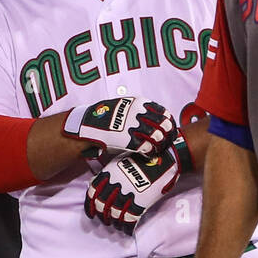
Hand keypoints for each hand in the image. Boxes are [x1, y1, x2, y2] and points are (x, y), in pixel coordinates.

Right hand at [63, 96, 177, 158]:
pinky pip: (147, 148)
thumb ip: (140, 110)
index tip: (169, 130)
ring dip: (160, 145)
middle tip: (166, 142)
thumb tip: (156, 118)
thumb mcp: (125, 105)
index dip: (169, 123)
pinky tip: (149, 154)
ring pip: (158, 137)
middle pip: (164, 125)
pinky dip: (150, 153)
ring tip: (158, 149)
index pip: (164, 113)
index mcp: (140, 103)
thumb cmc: (107, 116)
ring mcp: (134, 127)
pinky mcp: (128, 140)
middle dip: (167, 135)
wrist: (88, 124)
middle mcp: (139, 113)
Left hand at [84, 132, 190, 233]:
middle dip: (102, 216)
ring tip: (116, 226)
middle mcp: (116, 184)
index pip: (93, 193)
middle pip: (102, 205)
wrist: (164, 157)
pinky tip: (127, 230)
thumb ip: (111, 171)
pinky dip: (127, 227)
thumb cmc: (145, 156)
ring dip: (114, 222)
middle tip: (104, 221)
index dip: (90, 205)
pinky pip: (130, 219)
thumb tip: (101, 180)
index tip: (91, 212)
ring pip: (115, 214)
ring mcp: (128, 193)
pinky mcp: (141, 201)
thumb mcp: (122, 159)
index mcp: (109, 172)